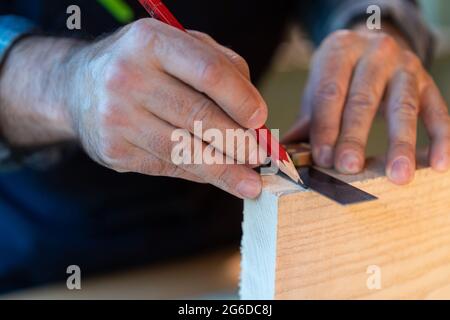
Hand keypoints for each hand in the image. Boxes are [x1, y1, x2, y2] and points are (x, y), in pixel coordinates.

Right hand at [66, 19, 267, 198]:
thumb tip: (256, 116)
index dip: (241, 99)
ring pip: (185, 151)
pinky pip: (168, 167)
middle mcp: (127, 77)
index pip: (208, 72)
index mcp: (150, 42)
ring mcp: (117, 118)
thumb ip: (222, 67)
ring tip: (251, 183)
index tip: (261, 120)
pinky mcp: (114, 151)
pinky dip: (199, 174)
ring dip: (225, 171)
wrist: (79, 87)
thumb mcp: (179, 47)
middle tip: (263, 157)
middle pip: (198, 116)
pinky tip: (221, 178)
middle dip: (238, 142)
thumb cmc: (144, 65)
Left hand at [284, 28, 449, 183]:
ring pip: (403, 107)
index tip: (322, 158)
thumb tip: (287, 154)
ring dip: (400, 144)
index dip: (326, 127)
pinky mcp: (428, 83)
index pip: (330, 93)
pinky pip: (437, 111)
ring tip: (398, 175)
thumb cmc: (339, 74)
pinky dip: (440, 138)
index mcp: (341, 51)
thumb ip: (309, 118)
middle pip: (363, 100)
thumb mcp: (319, 87)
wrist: (370, 46)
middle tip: (350, 168)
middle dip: (355, 137)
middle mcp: (375, 54)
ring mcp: (406, 67)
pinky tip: (439, 164)